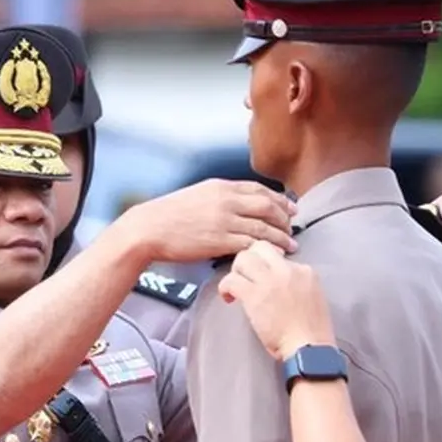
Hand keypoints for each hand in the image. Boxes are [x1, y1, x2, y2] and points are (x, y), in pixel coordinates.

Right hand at [119, 179, 296, 262]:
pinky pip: (251, 244)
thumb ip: (217, 198)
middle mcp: (226, 200)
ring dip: (281, 237)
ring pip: (264, 227)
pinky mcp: (220, 240)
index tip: (290, 207)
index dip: (279, 199)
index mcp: (220, 186)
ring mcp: (224, 220)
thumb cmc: (167, 215)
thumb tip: (233, 204)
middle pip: (267, 206)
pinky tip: (275, 255)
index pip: (259, 189)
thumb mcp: (196, 195)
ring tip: (291, 245)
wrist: (148, 228)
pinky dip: (266, 249)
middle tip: (293, 226)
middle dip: (285, 217)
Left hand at [217, 241, 334, 359]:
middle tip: (245, 276)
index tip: (262, 279)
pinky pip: (231, 280)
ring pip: (243, 258)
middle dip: (249, 259)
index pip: (278, 255)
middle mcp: (287, 270)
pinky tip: (228, 299)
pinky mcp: (254, 294)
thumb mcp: (312, 297)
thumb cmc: (311, 332)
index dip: (266, 266)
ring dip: (235, 272)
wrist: (309, 347)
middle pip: (260, 247)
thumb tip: (276, 285)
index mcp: (304, 270)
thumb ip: (296, 284)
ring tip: (236, 287)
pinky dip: (225, 288)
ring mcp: (270, 280)